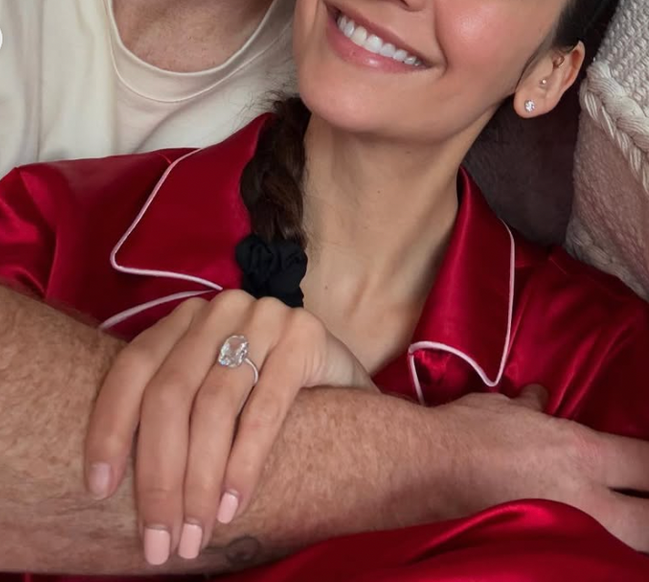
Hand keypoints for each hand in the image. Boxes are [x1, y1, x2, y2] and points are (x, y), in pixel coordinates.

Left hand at [84, 291, 374, 563]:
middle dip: (159, 475)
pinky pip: (265, 408)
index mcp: (188, 318)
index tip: (99, 489)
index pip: (135, 366)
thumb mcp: (210, 394)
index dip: (111, 426)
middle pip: (171, 393)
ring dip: (200, 481)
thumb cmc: (264, 400)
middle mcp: (222, 309)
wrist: (346, 387)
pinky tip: (233, 506)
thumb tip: (108, 484)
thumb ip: (172, 412)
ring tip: (196, 534)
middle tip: (160, 540)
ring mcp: (266, 316)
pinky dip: (244, 462)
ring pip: (213, 405)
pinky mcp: (305, 336)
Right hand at [438, 386, 648, 558]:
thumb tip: (540, 397)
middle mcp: (586, 499)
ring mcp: (567, 535)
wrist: (422, 473)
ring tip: (632, 544)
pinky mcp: (543, 558)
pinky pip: (587, 565)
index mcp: (581, 452)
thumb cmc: (462, 434)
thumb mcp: (504, 408)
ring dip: (638, 550)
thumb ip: (532, 406)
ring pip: (634, 557)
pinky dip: (593, 561)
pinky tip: (587, 556)